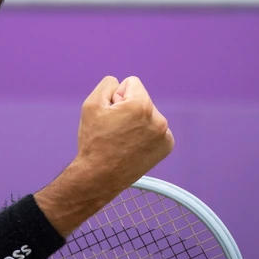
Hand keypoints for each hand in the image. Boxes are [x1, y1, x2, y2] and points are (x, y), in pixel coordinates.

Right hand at [34, 76, 173, 236]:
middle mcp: (158, 119)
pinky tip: (133, 145)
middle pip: (141, 99)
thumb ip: (108, 84)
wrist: (100, 175)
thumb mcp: (91, 104)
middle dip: (128, 108)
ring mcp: (165, 135)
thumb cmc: (94, 141)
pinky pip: (155, 128)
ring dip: (137, 121)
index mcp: (141, 106)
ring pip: (148, 114)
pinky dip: (145, 134)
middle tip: (115, 129)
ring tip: (123, 138)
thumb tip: (121, 85)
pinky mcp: (167, 146)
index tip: (111, 113)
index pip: (132, 83)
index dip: (116, 96)